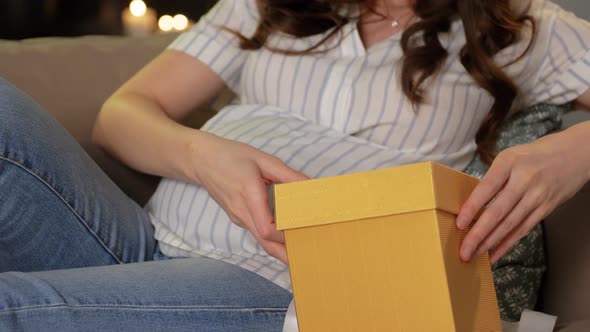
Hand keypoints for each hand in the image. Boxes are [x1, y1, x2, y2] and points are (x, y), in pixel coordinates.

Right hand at [190, 132, 307, 263]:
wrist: (200, 160)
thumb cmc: (231, 156)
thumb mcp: (262, 159)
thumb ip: (287, 174)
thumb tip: (310, 185)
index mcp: (249, 194)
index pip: (267, 228)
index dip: (285, 236)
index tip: (305, 233)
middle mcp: (241, 211)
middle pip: (264, 243)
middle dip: (285, 254)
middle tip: (305, 258)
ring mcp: (237, 216)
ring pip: (260, 239)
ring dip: (279, 246)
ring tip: (300, 246)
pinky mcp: (237, 217)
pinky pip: (255, 230)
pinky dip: (270, 236)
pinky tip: (284, 231)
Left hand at [456, 127, 589, 262]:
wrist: (577, 153)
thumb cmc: (535, 154)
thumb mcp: (511, 156)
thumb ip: (493, 177)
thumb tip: (471, 204)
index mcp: (509, 162)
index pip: (487, 187)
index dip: (473, 207)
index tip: (460, 224)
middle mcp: (524, 180)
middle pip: (498, 211)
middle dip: (478, 234)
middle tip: (464, 251)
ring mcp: (537, 196)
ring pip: (510, 224)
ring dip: (490, 243)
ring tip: (473, 255)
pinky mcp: (547, 208)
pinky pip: (524, 229)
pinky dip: (508, 243)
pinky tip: (494, 254)